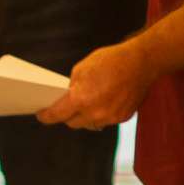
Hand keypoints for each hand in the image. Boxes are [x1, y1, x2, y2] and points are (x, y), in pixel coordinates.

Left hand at [38, 40, 154, 129]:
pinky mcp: (122, 118)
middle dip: (67, 115)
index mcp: (81, 99)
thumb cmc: (111, 61)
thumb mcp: (83, 67)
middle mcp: (95, 113)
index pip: (57, 115)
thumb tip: (67, 97)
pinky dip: (101, 113)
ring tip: (84, 104)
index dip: (46, 116)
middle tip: (63, 108)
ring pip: (90, 123)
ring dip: (85, 115)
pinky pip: (105, 120)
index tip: (41, 115)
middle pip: (73, 123)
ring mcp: (110, 118)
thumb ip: (73, 86)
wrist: (142, 62)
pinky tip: (102, 101)